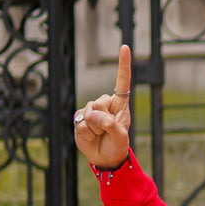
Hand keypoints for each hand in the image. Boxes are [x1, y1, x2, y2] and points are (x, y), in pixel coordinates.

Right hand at [74, 44, 133, 168]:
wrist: (104, 159)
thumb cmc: (117, 146)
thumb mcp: (121, 138)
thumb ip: (111, 125)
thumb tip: (95, 114)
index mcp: (120, 104)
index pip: (122, 82)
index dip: (123, 64)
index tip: (125, 47)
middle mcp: (106, 104)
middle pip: (99, 103)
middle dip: (102, 120)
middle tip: (107, 132)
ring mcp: (91, 111)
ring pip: (88, 113)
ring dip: (94, 128)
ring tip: (99, 135)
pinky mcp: (79, 118)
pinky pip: (79, 122)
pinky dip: (85, 133)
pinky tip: (91, 136)